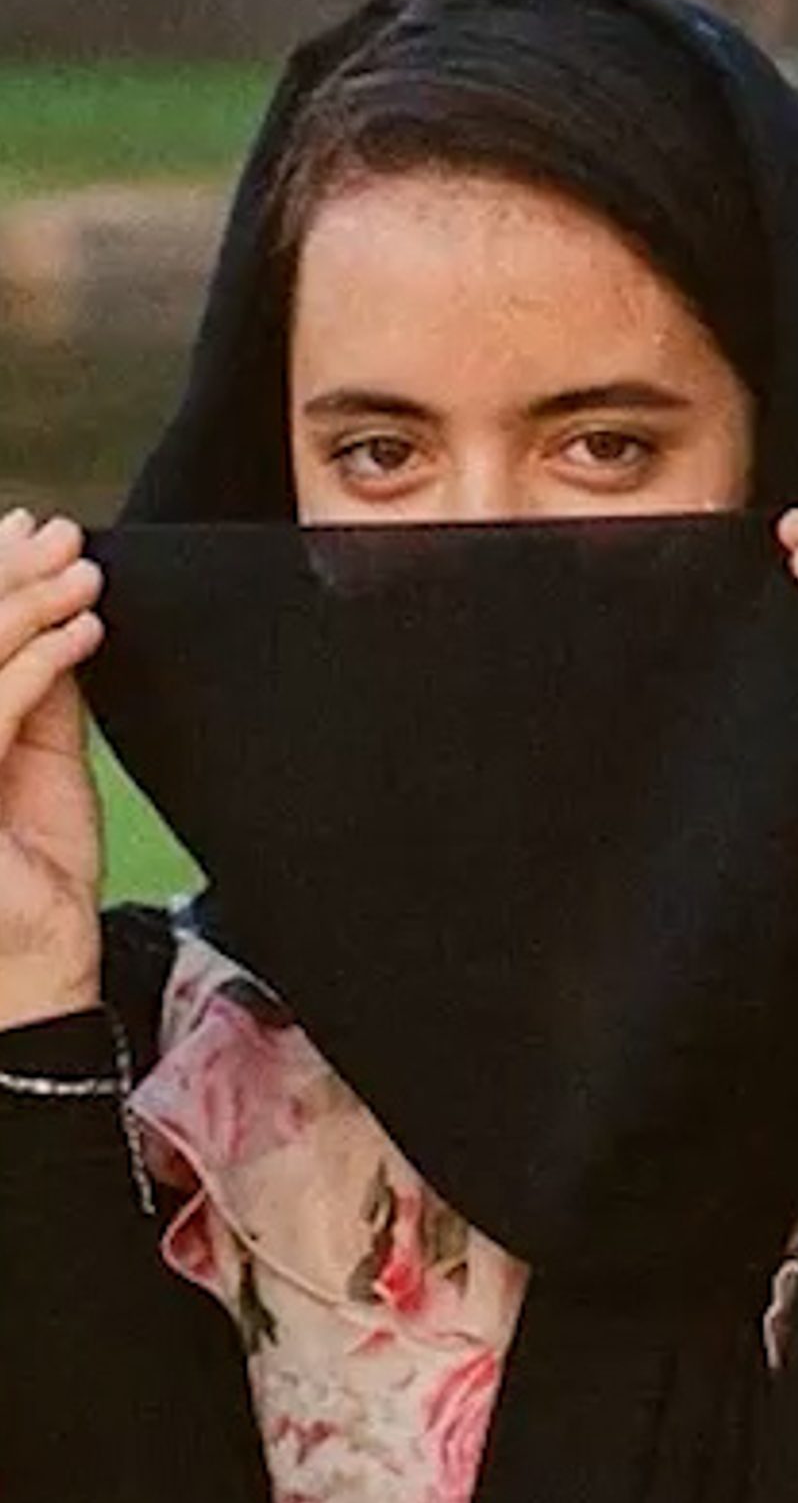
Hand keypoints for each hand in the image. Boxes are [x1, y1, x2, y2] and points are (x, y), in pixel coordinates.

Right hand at [0, 509, 104, 1029]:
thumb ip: (40, 692)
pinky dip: (41, 660)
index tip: (29, 527)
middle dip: (4, 574)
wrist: (39, 974)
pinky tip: (85, 632)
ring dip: (27, 603)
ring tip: (85, 575)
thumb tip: (55, 607)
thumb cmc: (35, 882)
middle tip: (63, 537)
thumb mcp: (42, 765)